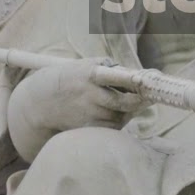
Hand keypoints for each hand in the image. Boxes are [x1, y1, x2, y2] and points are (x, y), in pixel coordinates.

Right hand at [6, 57, 143, 160]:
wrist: (44, 101)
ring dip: (128, 111)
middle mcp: (90, 95)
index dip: (131, 79)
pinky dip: (117, 121)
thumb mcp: (89, 65)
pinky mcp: (88, 128)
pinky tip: (110, 113)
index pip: (114, 76)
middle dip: (140, 100)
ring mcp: (89, 114)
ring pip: (121, 117)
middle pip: (124, 102)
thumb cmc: (74, 78)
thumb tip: (141, 76)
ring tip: (121, 102)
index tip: (146, 80)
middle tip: (151, 95)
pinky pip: (112, 127)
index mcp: (92, 75)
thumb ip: (113, 69)